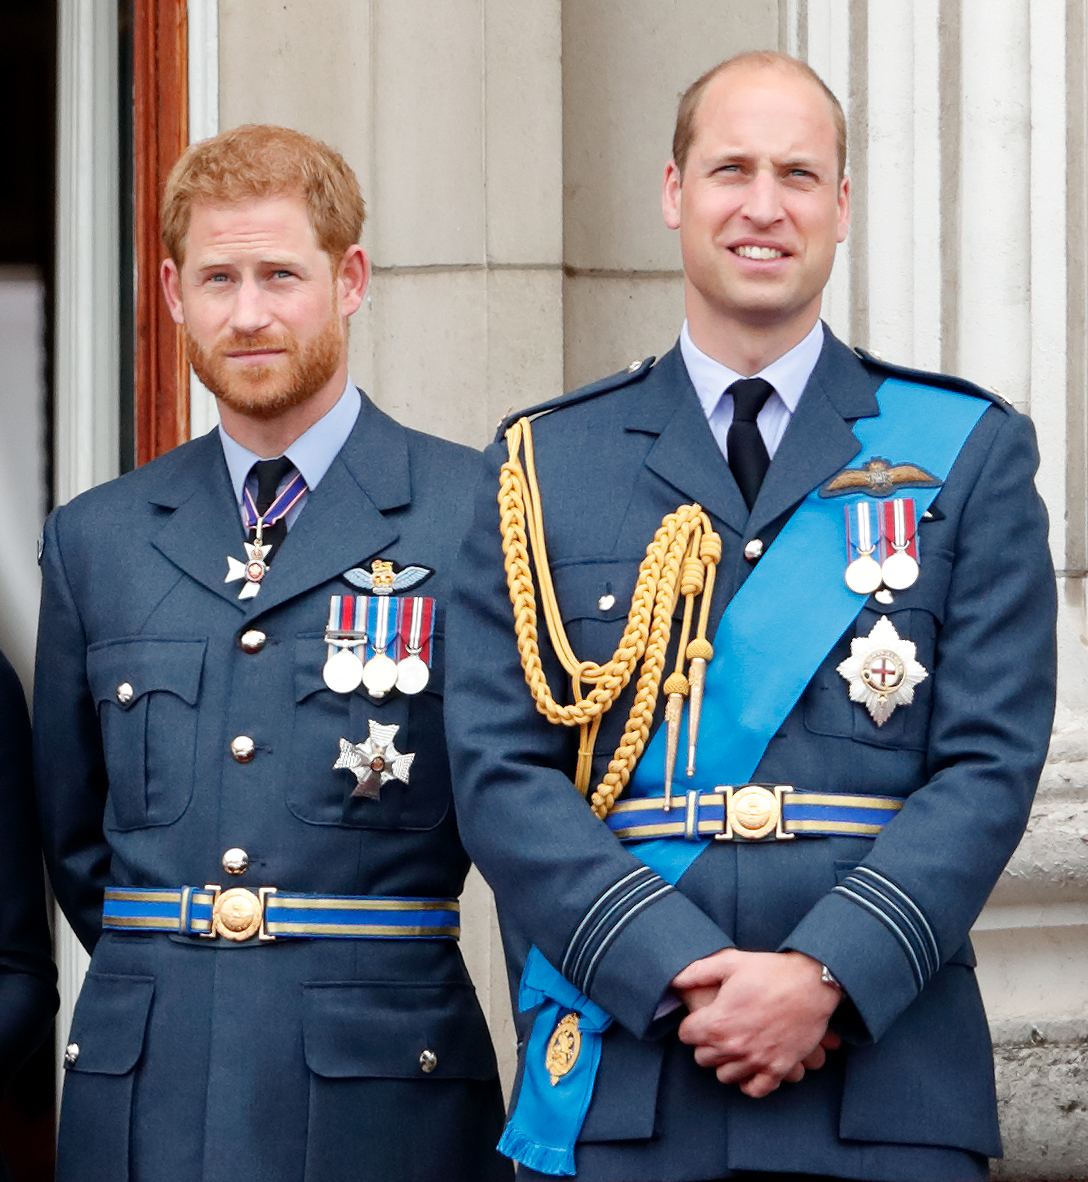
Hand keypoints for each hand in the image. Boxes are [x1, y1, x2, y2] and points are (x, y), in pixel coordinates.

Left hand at [672, 948, 841, 1096]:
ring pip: (725, 1075)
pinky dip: (749, 1081)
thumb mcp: (730, 962)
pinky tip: (749, 1065)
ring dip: (726, 1062)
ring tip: (734, 1044)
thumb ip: (697, 972)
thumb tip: (674, 980)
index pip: (686, 1035)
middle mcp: (733, 1046)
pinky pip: (755, 1089)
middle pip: (702, 1058)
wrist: (812, 983)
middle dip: (706, 1043)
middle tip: (718, 1028)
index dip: (692, 1024)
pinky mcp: (778, 1068)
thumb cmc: (770, 971)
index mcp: (717, 1022)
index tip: (702, 1016)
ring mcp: (757, 1060)